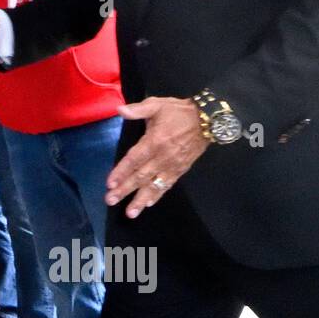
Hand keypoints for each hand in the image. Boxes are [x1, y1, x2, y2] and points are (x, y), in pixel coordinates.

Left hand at [104, 97, 208, 217]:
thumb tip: (119, 109)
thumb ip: (138, 109)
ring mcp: (173, 165)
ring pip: (154, 185)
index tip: (110, 183)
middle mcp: (163, 157)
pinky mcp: (181, 170)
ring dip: (141, 199)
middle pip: (141, 176)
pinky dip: (158, 195)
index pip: (134, 159)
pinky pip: (167, 185)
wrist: (208, 120)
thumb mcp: (157, 104)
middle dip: (125, 190)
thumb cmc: (179, 112)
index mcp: (154, 141)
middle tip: (110, 200)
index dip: (121, 171)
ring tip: (130, 213)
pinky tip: (148, 204)